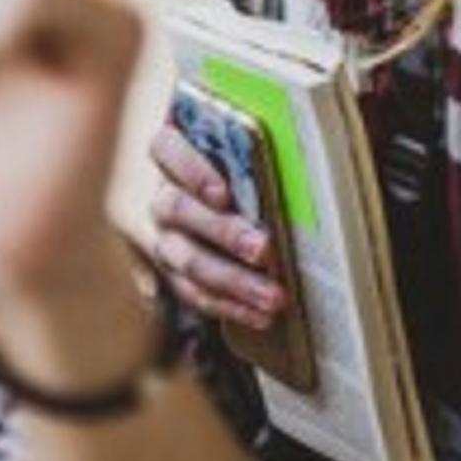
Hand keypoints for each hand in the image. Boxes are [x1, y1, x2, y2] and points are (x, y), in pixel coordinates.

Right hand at [146, 127, 286, 329]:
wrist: (238, 200)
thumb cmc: (250, 163)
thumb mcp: (252, 146)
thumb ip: (261, 145)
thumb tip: (297, 145)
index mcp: (173, 149)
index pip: (165, 147)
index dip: (190, 170)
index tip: (223, 193)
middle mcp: (163, 193)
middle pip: (179, 210)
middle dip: (223, 232)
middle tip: (263, 249)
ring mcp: (166, 237)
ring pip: (187, 260)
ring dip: (233, 280)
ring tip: (273, 295)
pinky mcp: (177, 274)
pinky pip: (196, 294)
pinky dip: (231, 306)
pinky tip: (261, 315)